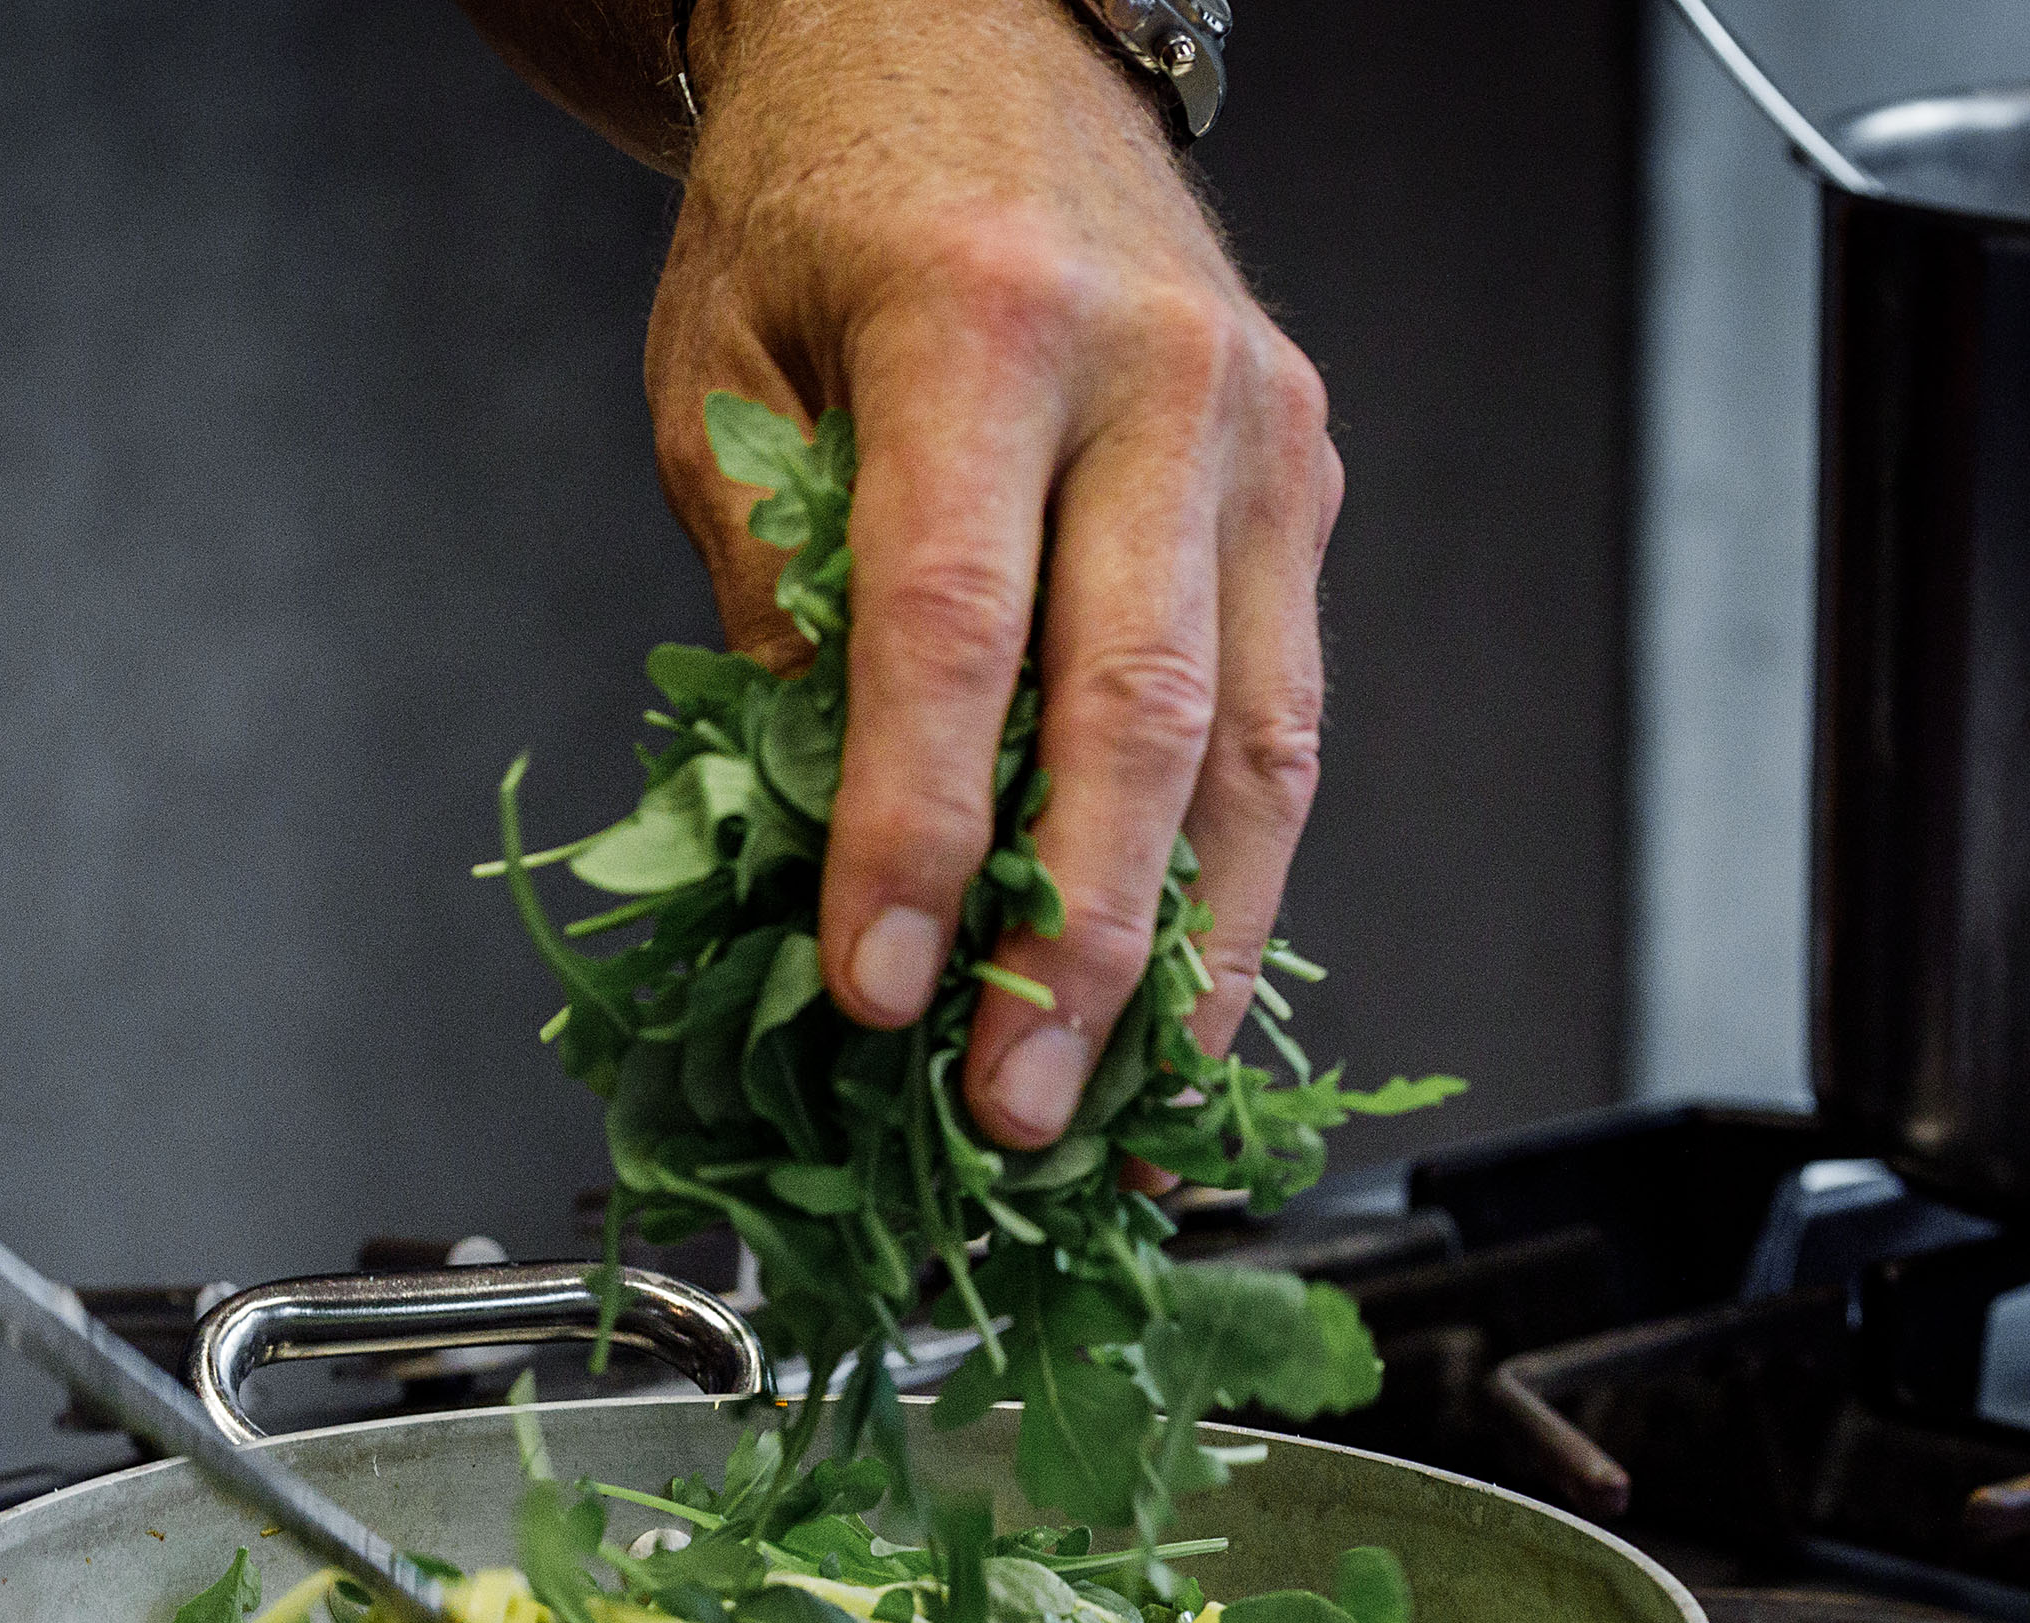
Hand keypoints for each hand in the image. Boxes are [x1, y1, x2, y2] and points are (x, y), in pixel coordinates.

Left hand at [647, 0, 1340, 1147]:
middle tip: (1010, 1105)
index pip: (953, 626)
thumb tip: (808, 845)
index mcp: (980, 324)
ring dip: (1188, 950)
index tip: (874, 990)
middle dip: (1074, 942)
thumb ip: (772, 600)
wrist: (969, 40)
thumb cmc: (822, 211)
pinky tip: (1187, 991)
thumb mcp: (721, 382)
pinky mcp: (1308, 475)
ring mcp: (1262, 429)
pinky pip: (1288, 710)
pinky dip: (1243, 874)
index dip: (916, 831)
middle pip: (1138, 708)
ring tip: (1118, 1108)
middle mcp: (1158, 376)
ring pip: (1259, 738)